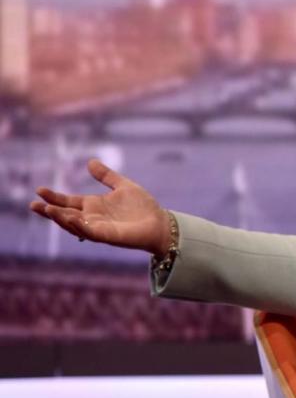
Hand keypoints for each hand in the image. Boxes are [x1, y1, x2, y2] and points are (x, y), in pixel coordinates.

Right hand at [30, 158, 169, 255]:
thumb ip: (106, 176)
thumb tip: (89, 162)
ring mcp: (98, 228)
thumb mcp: (123, 186)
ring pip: (73, 225)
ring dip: (60, 218)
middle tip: (33, 205)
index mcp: (93, 205)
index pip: (68, 201)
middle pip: (65, 214)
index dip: (54, 197)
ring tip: (47, 210)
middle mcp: (92, 218)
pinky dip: (79, 226)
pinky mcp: (107, 236)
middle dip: (49, 211)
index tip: (39, 190)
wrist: (159, 222)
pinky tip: (70, 218)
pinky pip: (89, 232)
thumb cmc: (142, 206)